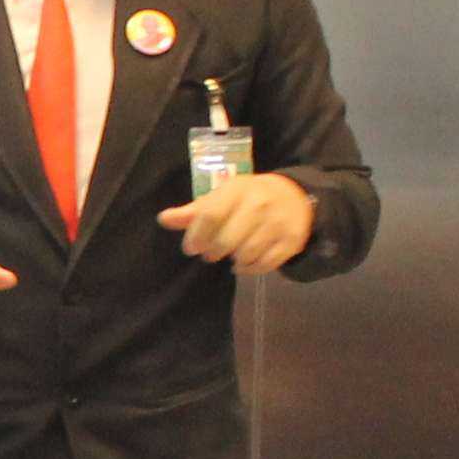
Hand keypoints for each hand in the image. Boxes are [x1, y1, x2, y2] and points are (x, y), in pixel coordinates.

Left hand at [159, 172, 317, 274]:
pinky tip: (244, 263)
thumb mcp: (222, 197)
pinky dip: (250, 268)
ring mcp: (278, 222)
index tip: (191, 248)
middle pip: (227, 240)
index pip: (211, 214)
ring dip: (234, 259)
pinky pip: (265, 264)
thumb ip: (193, 211)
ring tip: (231, 253)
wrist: (294, 195)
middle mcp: (260, 204)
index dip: (197, 236)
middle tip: (211, 253)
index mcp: (238, 190)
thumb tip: (164, 219)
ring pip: (246, 254)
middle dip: (214, 251)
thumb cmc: (248, 198)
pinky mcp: (292, 240)